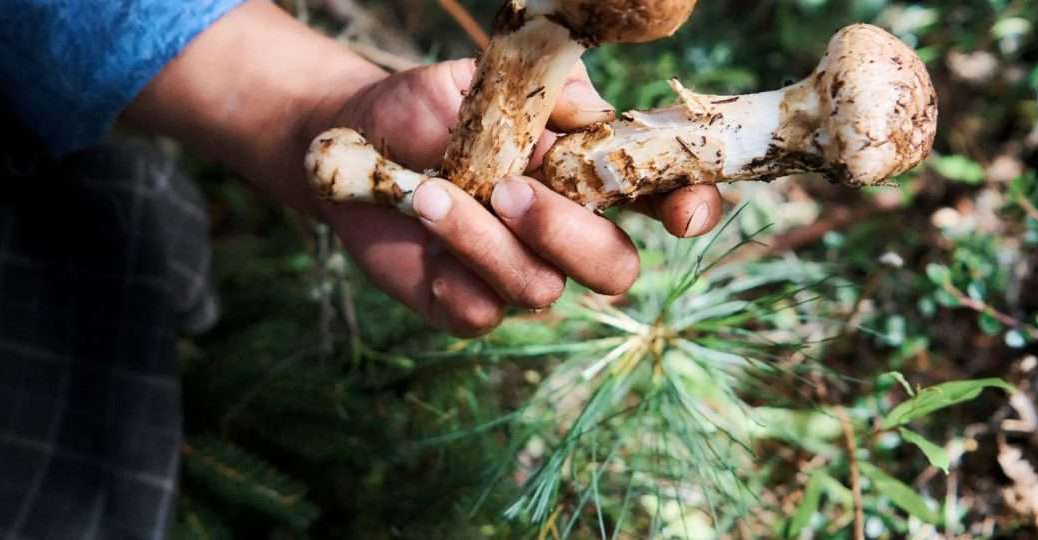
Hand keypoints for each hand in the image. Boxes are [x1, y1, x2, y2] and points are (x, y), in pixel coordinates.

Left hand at [123, 2, 723, 336]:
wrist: (349, 143)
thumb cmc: (428, 109)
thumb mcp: (486, 84)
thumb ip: (548, 93)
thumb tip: (595, 111)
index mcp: (588, 177)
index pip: (663, 201)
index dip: (688, 211)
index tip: (681, 215)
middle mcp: (564, 234)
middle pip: (616, 268)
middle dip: (570, 233)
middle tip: (510, 190)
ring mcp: (517, 274)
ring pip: (541, 287)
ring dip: (486, 240)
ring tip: (432, 194)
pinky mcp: (466, 305)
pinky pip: (481, 311)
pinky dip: (451, 270)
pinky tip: (419, 222)